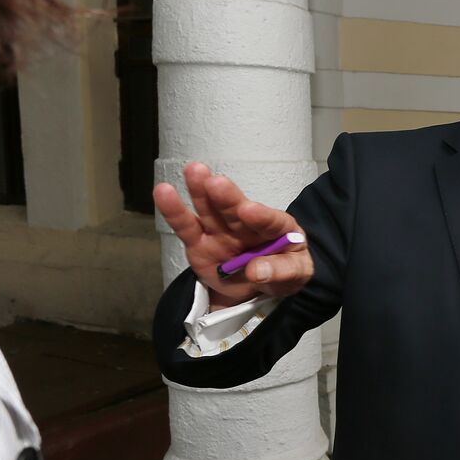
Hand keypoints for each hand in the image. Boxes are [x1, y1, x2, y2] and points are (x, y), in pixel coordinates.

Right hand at [153, 162, 312, 307]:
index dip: (260, 216)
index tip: (248, 210)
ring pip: (210, 211)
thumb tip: (255, 271)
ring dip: (201, 192)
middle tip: (217, 182)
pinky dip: (174, 211)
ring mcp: (221, 232)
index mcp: (278, 228)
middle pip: (236, 210)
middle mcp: (247, 225)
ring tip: (194, 171)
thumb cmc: (283, 272)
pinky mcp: (199, 244)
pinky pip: (186, 227)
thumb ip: (281, 271)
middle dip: (227, 197)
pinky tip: (163, 191)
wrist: (257, 287)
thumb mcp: (296, 274)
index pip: (271, 222)